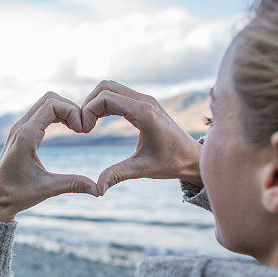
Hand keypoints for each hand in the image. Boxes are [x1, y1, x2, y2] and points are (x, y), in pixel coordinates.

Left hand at [0, 92, 99, 221]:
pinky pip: (41, 112)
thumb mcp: (47, 189)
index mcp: (25, 136)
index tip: (83, 131)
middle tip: (83, 128)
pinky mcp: (21, 131)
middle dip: (70, 108)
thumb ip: (72, 185)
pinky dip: (57, 114)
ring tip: (78, 128)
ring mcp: (19, 127)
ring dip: (64, 110)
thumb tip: (98, 190)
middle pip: (49, 98)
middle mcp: (20, 127)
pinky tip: (68, 128)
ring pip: (45, 103)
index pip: (51, 105)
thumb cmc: (17, 195)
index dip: (72, 112)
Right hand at [80, 80, 203, 194]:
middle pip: (106, 87)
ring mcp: (146, 100)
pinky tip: (99, 122)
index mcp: (144, 113)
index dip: (88, 111)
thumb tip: (97, 189)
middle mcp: (145, 101)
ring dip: (96, 102)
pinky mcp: (146, 103)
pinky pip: (119, 94)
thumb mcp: (143, 169)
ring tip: (89, 126)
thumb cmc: (172, 163)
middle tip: (83, 127)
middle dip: (89, 104)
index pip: (106, 98)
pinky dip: (105, 104)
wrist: (193, 158)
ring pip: (111, 88)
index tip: (84, 131)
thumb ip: (118, 175)